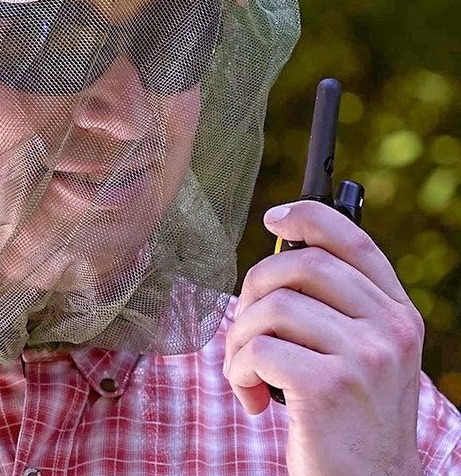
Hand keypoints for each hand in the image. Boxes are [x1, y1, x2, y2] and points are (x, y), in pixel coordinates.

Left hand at [223, 200, 424, 475]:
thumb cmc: (347, 418)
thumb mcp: (359, 354)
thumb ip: (334, 305)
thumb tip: (282, 246)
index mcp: (397, 314)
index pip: (353, 240)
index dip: (309, 216)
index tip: (273, 218)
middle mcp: (389, 329)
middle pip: (299, 265)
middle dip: (253, 290)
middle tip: (245, 330)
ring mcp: (365, 357)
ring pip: (271, 307)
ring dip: (239, 340)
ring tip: (245, 373)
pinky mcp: (330, 387)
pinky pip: (257, 349)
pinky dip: (237, 372)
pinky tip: (251, 397)